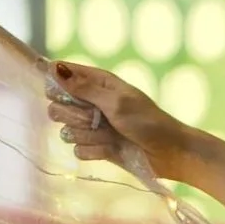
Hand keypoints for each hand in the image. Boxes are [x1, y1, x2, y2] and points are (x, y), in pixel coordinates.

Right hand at [47, 59, 194, 183]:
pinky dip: (94, 151)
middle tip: (93, 119)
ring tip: (110, 135)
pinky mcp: (97, 149)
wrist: (169, 154)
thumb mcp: (116, 101)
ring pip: (67, 131)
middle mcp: (91, 103)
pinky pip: (79, 151)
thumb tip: (55, 69)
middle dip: (71, 115)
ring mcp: (93, 127)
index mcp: (97, 83)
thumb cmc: (147, 122)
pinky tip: (111, 149)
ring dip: (88, 136)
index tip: (60, 92)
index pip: (62, 74)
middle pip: (57, 106)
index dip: (55, 82)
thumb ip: (84, 88)